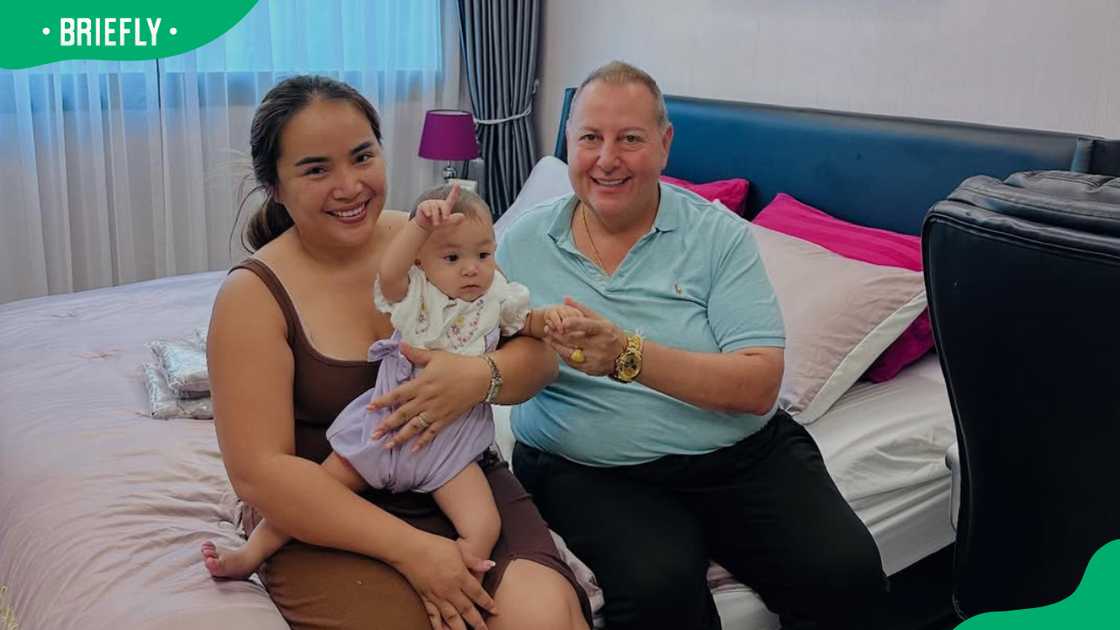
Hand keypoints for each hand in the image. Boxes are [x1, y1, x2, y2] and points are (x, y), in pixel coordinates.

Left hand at [368, 343, 488, 450]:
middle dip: (386, 426)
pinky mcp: (445, 419)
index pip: (397, 395)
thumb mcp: (436, 356)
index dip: (382, 402)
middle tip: (373, 436)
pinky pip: (432, 433)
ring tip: (387, 446)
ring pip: (414, 427)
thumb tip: (400, 345)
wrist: (481, 378)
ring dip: (400, 438)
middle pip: (402, 415)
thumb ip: (416, 354)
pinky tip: (413, 451)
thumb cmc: (458, 365)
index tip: (369, 409)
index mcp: (421, 384)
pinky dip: (423, 442)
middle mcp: (425, 400)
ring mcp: (435, 412)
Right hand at [393, 531, 497, 629]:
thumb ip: (474, 561)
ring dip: (460, 629)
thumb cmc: (434, 545)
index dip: (488, 603)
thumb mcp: (458, 549)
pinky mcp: (425, 598)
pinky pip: (433, 616)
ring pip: (451, 618)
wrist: (408, 549)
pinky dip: (439, 626)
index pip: (478, 594)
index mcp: (460, 576)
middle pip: (467, 610)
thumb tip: (491, 565)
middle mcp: (450, 590)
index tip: (496, 611)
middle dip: (477, 622)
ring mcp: (436, 596)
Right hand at [414, 183, 464, 231]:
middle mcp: (438, 203)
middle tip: (446, 219)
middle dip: (445, 212)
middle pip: (444, 205)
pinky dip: (428, 213)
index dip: (455, 191)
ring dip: (436, 217)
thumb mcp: (446, 222)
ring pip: (435, 208)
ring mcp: (430, 203)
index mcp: (445, 206)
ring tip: (436, 224)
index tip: (457, 183)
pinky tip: (428, 215)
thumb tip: (463, 216)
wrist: (425, 227)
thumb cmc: (437, 223)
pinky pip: (426, 207)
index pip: (452, 198)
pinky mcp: (423, 205)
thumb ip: (454, 219)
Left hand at [545, 297, 626, 376]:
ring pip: (570, 353)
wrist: (626, 356)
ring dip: (556, 346)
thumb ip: (583, 310)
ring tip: (548, 338)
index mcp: (604, 330)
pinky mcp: (592, 369)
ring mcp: (596, 359)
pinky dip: (563, 356)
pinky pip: (573, 363)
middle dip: (558, 334)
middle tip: (547, 328)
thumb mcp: (602, 320)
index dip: (574, 323)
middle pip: (574, 340)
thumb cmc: (611, 334)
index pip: (588, 326)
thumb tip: (566, 299)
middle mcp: (601, 345)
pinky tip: (558, 349)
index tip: (562, 322)